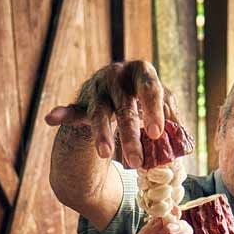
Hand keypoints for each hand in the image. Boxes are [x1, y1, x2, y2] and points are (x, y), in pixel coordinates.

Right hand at [44, 60, 175, 167]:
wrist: (112, 91)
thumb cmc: (142, 101)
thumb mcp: (158, 105)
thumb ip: (170, 118)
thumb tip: (182, 142)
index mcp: (142, 72)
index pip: (150, 90)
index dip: (154, 110)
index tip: (157, 133)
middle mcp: (118, 76)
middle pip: (125, 107)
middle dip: (131, 135)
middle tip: (137, 162)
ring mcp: (97, 89)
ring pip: (100, 114)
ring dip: (102, 134)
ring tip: (106, 153)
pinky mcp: (81, 103)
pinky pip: (71, 112)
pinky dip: (61, 114)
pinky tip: (51, 118)